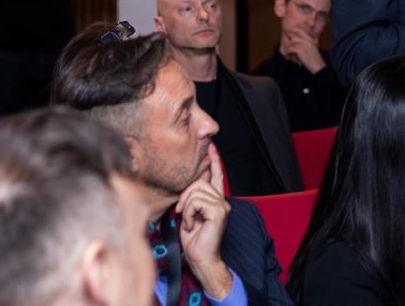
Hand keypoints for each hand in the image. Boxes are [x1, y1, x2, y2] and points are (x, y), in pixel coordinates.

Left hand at [177, 144, 232, 297]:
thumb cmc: (194, 240)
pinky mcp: (219, 211)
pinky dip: (188, 214)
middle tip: (182, 214)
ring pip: (194, 192)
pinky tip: (191, 225)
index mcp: (216, 200)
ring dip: (185, 209)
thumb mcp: (189, 215)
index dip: (214, 160)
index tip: (211, 146)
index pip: (216, 175)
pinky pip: (195, 202)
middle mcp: (222, 200)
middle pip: (198, 182)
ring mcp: (222, 205)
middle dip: (184, 197)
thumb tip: (187, 187)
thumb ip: (192, 200)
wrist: (200, 258)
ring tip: (188, 222)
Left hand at [283, 28, 326, 73]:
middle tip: (284, 43)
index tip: (288, 29)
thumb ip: (307, 43)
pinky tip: (288, 55)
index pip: (300, 31)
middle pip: (294, 37)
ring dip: (287, 48)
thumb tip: (296, 41)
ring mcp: (304, 45)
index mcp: (311, 39)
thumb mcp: (313, 48)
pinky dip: (288, 52)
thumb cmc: (315, 59)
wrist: (318, 66)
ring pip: (291, 43)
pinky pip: (290, 48)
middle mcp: (308, 40)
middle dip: (288, 40)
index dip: (293, 29)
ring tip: (287, 53)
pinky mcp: (300, 50)